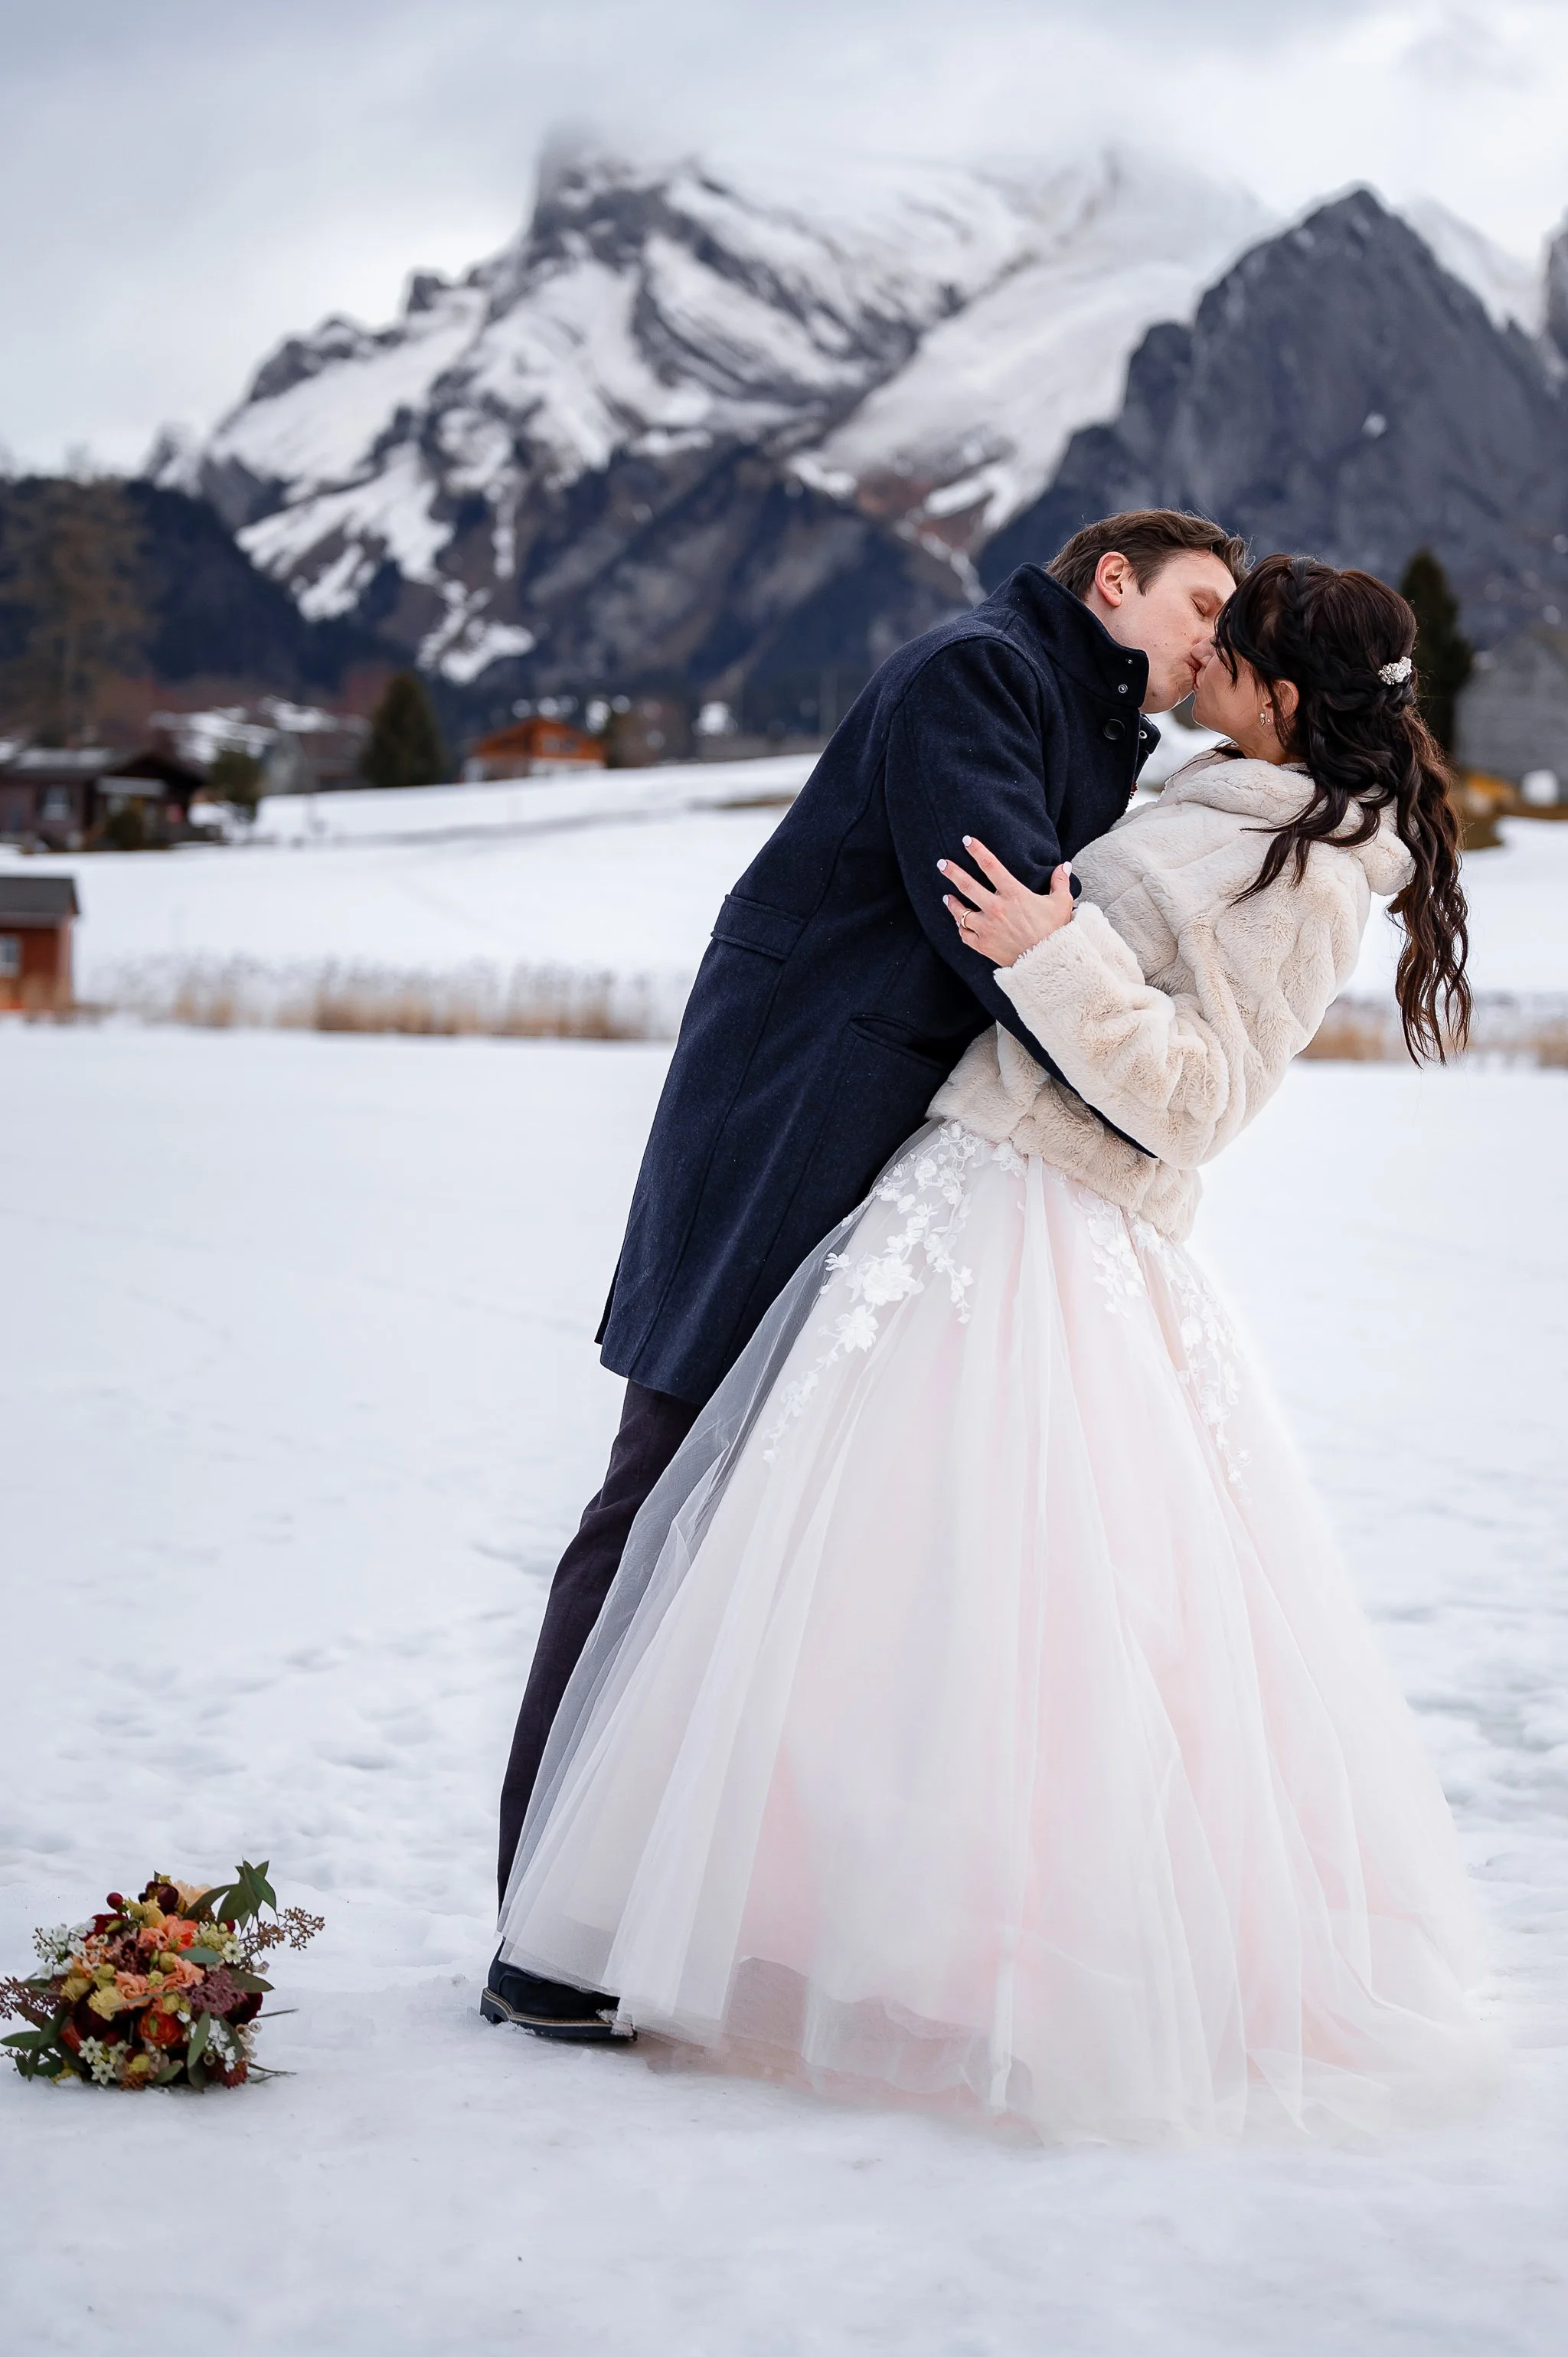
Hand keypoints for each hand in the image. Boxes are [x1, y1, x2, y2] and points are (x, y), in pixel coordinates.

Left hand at [939, 838, 1075, 968]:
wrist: (1048, 962)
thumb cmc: (1055, 931)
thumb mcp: (1061, 903)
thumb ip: (1060, 882)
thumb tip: (1064, 865)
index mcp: (1013, 894)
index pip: (990, 865)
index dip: (977, 851)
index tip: (966, 841)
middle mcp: (996, 908)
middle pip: (967, 885)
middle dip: (952, 872)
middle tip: (941, 864)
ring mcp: (987, 927)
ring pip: (960, 912)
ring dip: (951, 903)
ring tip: (946, 897)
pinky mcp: (984, 945)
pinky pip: (964, 934)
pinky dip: (961, 928)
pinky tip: (959, 923)